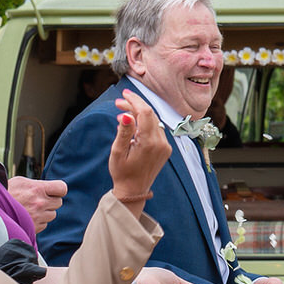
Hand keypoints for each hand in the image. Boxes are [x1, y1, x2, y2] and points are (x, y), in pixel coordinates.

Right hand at [7, 177, 64, 231]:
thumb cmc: (4, 193)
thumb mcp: (20, 182)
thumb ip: (37, 184)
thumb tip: (50, 187)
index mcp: (37, 189)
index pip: (62, 188)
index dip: (58, 190)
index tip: (52, 191)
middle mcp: (40, 203)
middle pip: (58, 202)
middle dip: (51, 201)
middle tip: (38, 200)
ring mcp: (37, 216)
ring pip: (52, 214)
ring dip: (45, 212)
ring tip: (30, 209)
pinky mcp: (34, 228)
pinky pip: (44, 224)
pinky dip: (39, 221)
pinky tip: (27, 217)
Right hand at [107, 95, 170, 209]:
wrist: (134, 190)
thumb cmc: (122, 172)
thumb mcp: (118, 151)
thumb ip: (124, 132)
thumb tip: (127, 115)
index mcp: (150, 143)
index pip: (145, 113)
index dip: (135, 101)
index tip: (125, 94)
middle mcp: (161, 143)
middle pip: (150, 116)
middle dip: (135, 106)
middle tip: (118, 103)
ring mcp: (165, 146)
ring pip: (153, 122)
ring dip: (139, 115)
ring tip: (121, 114)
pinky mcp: (165, 148)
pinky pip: (155, 130)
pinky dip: (144, 124)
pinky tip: (131, 124)